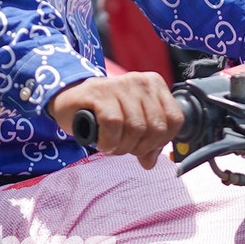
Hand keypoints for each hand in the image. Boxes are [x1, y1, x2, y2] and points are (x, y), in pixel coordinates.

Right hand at [47, 73, 182, 169]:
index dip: (161, 142)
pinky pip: (114, 124)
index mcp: (154, 85)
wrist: (69, 101)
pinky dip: (109, 141)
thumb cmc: (104, 113)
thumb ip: (146, 142)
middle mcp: (139, 81)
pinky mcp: (99, 92)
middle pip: (156, 127)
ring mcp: (119, 84)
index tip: (144, 146)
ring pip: (136, 128)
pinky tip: (102, 142)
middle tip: (124, 148)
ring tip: (111, 144)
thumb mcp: (131, 125)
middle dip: (140, 147)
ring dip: (122, 147)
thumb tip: (150, 163)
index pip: (175, 120)